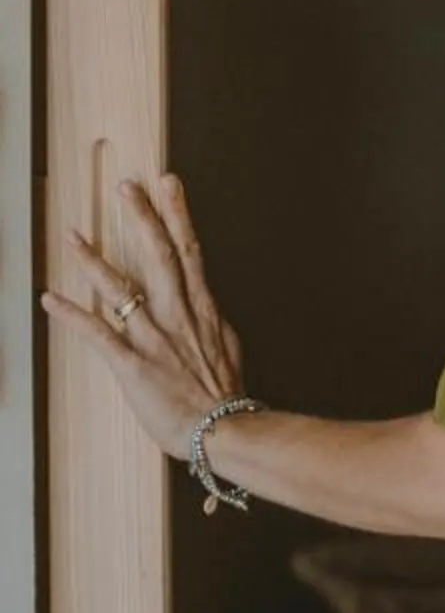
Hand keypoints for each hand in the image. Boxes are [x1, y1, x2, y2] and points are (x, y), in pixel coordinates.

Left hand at [41, 174, 247, 460]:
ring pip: (122, 289)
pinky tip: (50, 298)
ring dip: (94, 261)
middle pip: (159, 256)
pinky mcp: (132, 364)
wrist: (224, 428)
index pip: (188, 250)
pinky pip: (97, 334)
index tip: (167, 184)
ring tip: (72, 236)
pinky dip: (71, 315)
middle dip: (142, 218)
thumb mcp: (225, 345)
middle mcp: (178, 315)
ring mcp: (154, 338)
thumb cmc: (223, 392)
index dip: (176, 214)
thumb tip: (202, 301)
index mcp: (202, 309)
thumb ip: (208, 319)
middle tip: (127, 187)